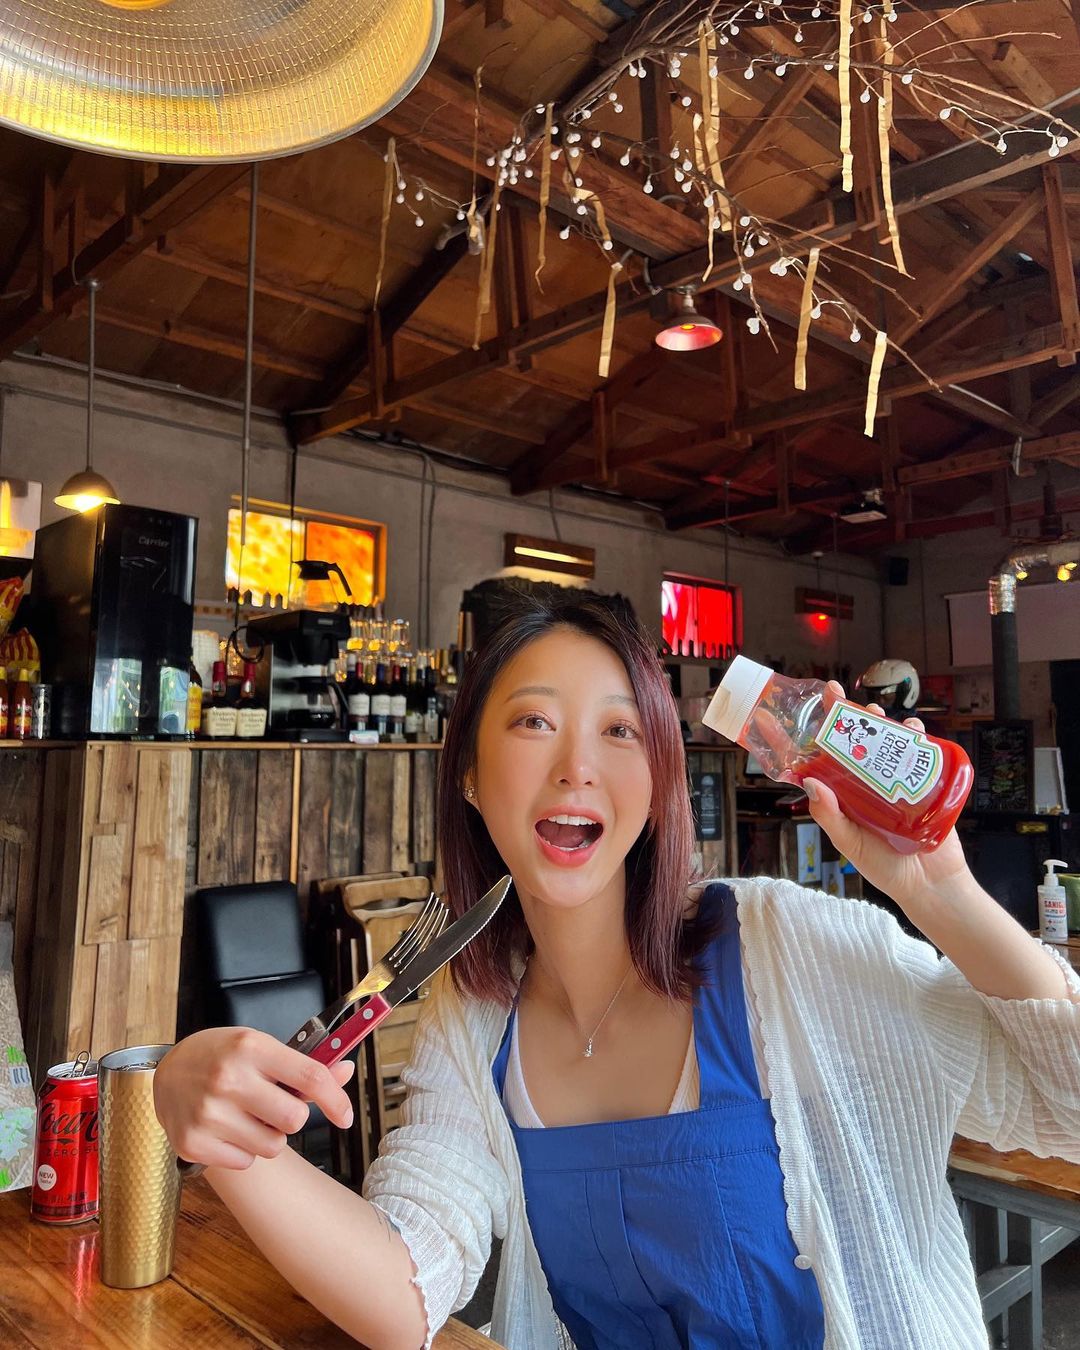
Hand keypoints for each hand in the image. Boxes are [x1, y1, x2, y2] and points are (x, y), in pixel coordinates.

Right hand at [154, 1027, 354, 1170]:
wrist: (168, 1072)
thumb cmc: (222, 1056)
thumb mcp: (261, 1047)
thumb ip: (303, 1064)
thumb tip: (345, 1070)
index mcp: (251, 1048)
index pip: (309, 1076)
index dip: (336, 1100)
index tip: (345, 1116)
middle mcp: (229, 1079)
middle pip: (294, 1119)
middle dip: (292, 1117)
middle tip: (274, 1106)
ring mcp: (208, 1113)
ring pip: (273, 1146)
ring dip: (269, 1136)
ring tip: (248, 1115)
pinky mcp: (193, 1143)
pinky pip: (246, 1162)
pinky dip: (244, 1151)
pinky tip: (227, 1129)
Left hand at [802, 684, 970, 919]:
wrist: (930, 883)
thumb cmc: (884, 867)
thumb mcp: (849, 843)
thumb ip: (830, 816)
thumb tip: (810, 782)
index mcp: (840, 794)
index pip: (812, 760)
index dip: (793, 738)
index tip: (772, 716)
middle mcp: (862, 781)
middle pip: (849, 739)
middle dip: (842, 714)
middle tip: (834, 695)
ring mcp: (891, 778)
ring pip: (881, 737)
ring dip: (877, 719)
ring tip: (873, 712)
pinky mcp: (920, 780)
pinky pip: (915, 750)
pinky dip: (914, 733)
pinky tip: (910, 728)